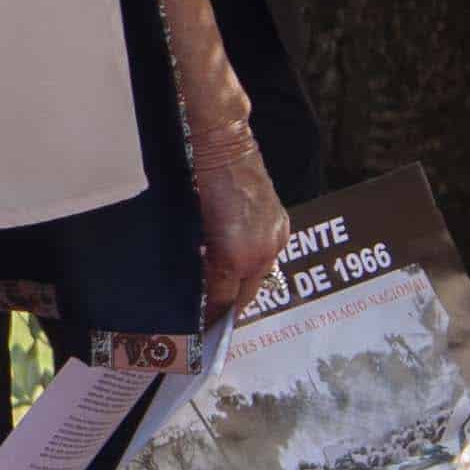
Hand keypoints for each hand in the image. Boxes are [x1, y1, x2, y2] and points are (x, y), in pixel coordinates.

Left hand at [198, 138, 292, 324]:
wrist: (222, 143)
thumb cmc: (196, 180)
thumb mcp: (188, 227)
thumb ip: (197, 260)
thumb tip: (197, 282)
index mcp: (237, 256)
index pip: (225, 300)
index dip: (212, 315)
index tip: (201, 327)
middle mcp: (263, 251)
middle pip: (245, 292)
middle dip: (227, 305)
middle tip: (209, 317)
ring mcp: (275, 236)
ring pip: (257, 274)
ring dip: (239, 283)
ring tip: (218, 292)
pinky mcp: (280, 222)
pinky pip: (266, 254)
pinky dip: (249, 262)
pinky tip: (231, 261)